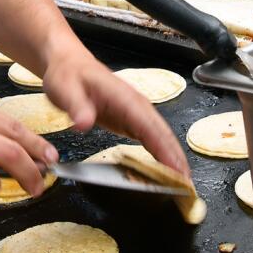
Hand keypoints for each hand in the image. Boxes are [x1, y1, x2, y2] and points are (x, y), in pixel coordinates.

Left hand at [42, 50, 191, 180]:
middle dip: (177, 159)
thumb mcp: (65, 88)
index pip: (150, 126)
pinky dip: (161, 154)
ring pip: (161, 137)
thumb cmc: (68, 75)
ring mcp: (135, 112)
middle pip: (163, 133)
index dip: (166, 150)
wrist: (68, 65)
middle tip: (187, 187)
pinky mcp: (131, 119)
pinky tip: (165, 170)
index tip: (177, 171)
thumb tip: (84, 124)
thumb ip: (76, 106)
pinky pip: (151, 138)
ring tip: (183, 184)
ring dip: (173, 159)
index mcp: (124, 97)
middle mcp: (136, 105)